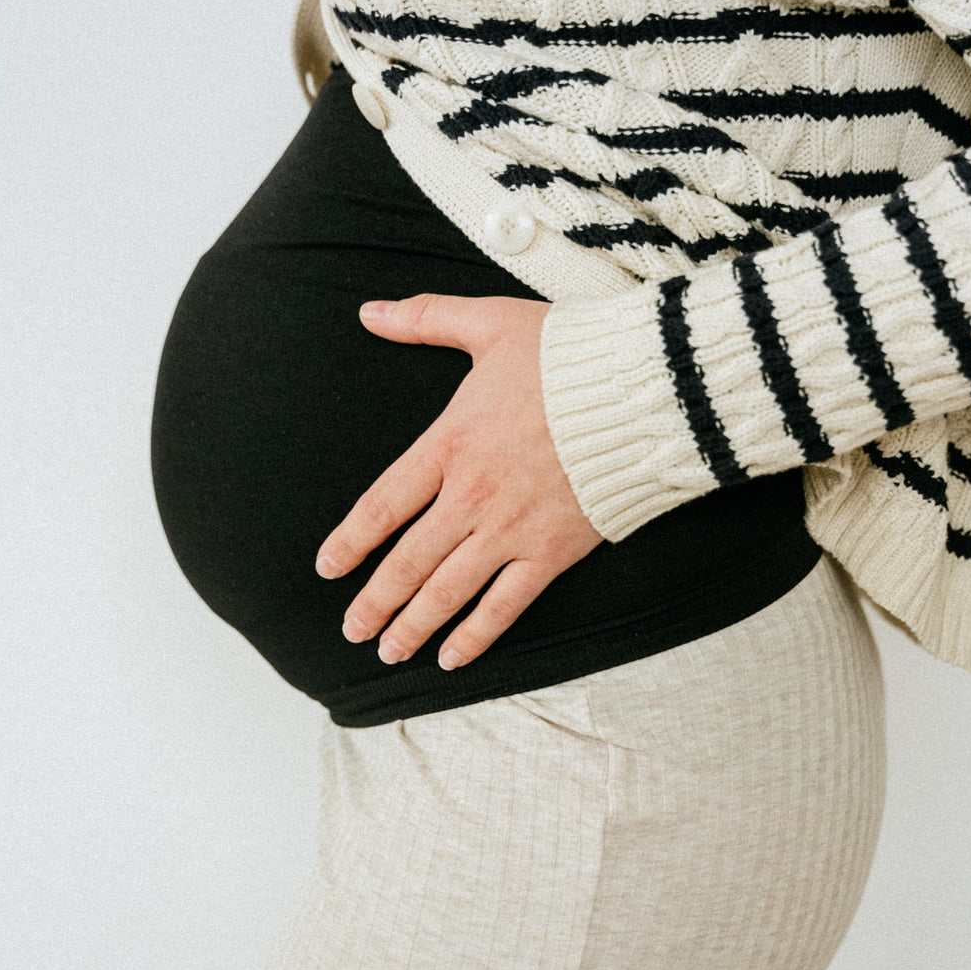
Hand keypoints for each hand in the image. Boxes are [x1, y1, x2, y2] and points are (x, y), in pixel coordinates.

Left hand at [315, 294, 602, 669]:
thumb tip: (368, 311)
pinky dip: (476, 635)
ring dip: (413, 626)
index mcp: (450, 443)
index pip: (383, 503)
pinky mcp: (553, 551)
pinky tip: (452, 658)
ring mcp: (512, 529)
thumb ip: (425, 319)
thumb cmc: (567, 353)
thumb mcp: (490, 322)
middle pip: (408, 561)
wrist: (643, 390)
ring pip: (448, 590)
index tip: (327, 568)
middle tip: (352, 629)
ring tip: (388, 652)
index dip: (351, 541)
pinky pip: (506, 604)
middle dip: (374, 602)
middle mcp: (472, 495)